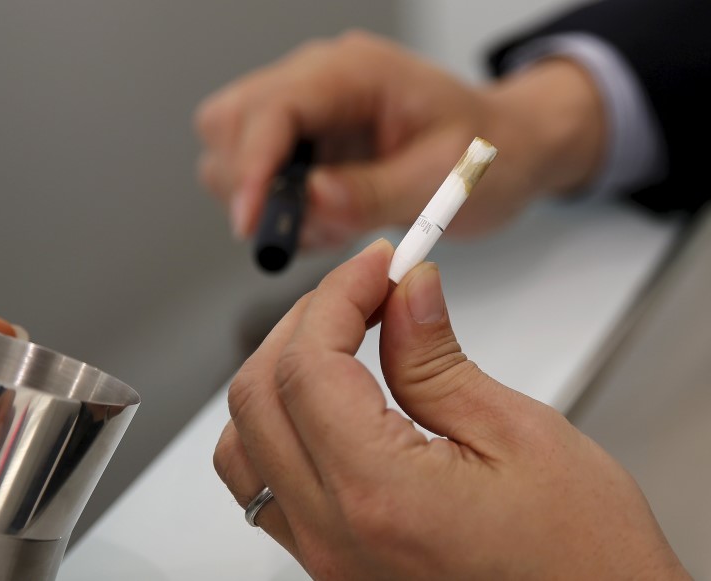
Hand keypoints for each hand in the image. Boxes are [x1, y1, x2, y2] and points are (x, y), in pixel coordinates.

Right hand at [195, 31, 604, 246]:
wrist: (508, 148)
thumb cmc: (489, 152)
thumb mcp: (443, 181)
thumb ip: (374, 192)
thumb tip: (311, 201)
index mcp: (354, 73)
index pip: (274, 108)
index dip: (252, 168)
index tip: (254, 225)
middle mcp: (320, 82)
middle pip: (229, 121)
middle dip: (248, 184)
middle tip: (297, 227)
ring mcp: (309, 110)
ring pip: (231, 149)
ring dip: (265, 201)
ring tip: (329, 224)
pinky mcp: (307, 140)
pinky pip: (259, 174)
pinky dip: (280, 209)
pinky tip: (331, 218)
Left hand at [214, 241, 687, 579]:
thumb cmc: (582, 558)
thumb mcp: (520, 436)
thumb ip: (438, 358)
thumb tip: (405, 292)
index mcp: (381, 494)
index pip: (309, 365)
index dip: (338, 296)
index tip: (376, 265)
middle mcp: (334, 533)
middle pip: (257, 395)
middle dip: (304, 322)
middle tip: (363, 290)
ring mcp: (324, 555)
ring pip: (243, 443)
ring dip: (279, 373)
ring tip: (337, 339)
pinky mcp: (330, 563)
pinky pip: (264, 485)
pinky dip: (278, 424)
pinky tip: (325, 402)